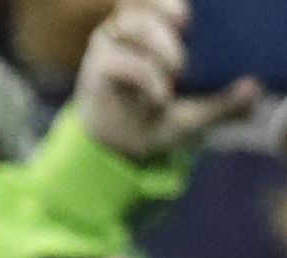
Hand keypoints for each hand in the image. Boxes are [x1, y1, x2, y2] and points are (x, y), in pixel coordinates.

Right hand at [76, 0, 261, 164]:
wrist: (118, 150)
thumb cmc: (157, 120)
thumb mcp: (197, 113)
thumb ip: (223, 103)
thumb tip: (253, 89)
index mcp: (154, 27)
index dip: (172, 2)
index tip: (190, 18)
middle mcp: (129, 29)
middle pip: (143, 1)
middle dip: (168, 12)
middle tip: (187, 30)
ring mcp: (110, 46)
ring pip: (131, 24)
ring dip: (159, 45)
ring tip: (177, 71)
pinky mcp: (96, 68)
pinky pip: (120, 61)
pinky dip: (145, 75)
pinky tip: (160, 97)